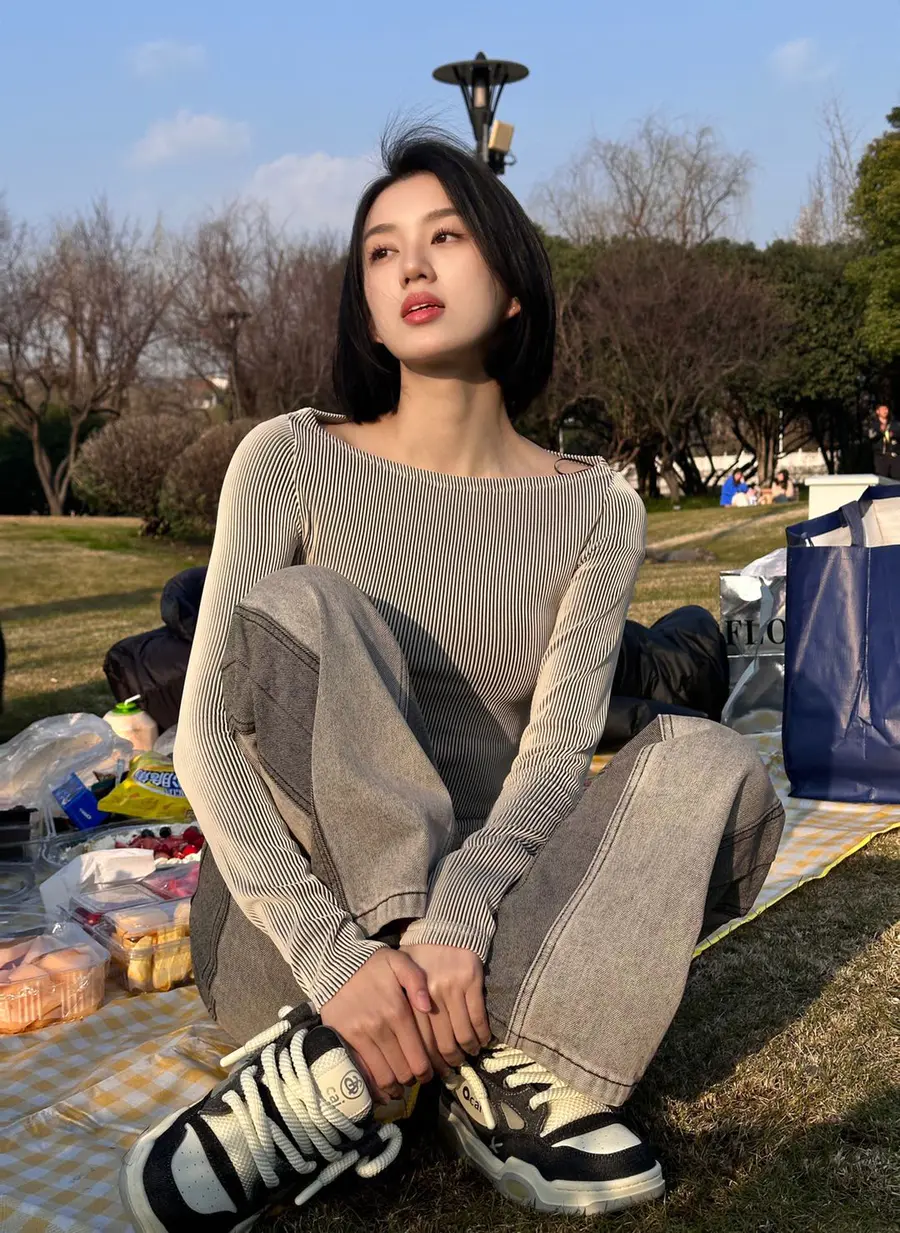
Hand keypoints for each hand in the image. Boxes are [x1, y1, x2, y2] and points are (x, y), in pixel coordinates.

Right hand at [319, 949, 433, 1103]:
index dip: (426, 1072)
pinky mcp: (343, 1041)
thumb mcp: (400, 961)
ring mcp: (359, 1036)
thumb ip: (417, 981)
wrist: (335, 965)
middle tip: (414, 1079)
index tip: (428, 1075)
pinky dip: (372, 1087)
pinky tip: (379, 1090)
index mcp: (398, 1011)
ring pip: (383, 1076)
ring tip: (399, 1087)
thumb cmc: (373, 965)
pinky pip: (360, 1072)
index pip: (418, 1057)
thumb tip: (428, 1007)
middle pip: (402, 1071)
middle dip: (411, 1080)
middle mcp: (379, 1028)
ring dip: (394, 1087)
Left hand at [400, 943, 491, 1072]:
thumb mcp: (403, 979)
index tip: (434, 1072)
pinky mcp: (472, 982)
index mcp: (411, 997)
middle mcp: (430, 995)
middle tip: (452, 1069)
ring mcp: (452, 988)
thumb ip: (404, 1008)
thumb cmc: (421, 957)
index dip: (429, 1061)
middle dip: (449, 1061)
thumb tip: (405, 1046)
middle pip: (442, 1042)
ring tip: (469, 1055)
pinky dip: (482, 1035)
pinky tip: (482, 1041)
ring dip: (468, 1051)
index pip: (421, 1041)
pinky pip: (479, 1018)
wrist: (446, 928)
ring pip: (463, 1034)